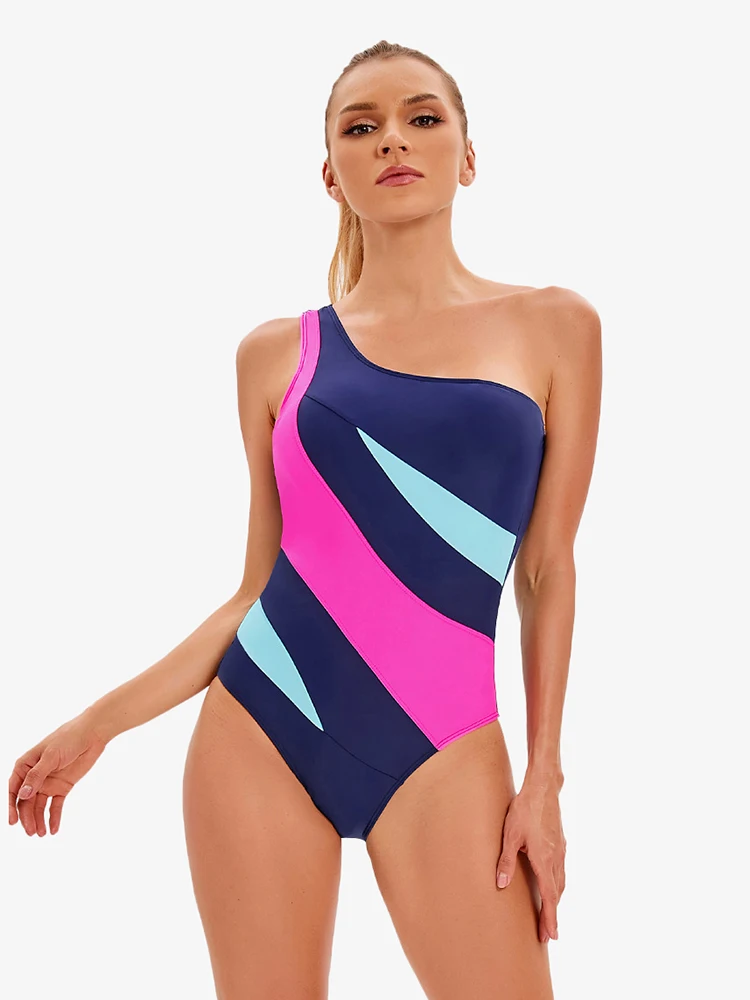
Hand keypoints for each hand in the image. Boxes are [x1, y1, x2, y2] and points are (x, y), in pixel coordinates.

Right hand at [8, 713, 108, 835]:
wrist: (92, 735)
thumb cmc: (68, 738)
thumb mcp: (50, 756)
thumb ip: (36, 776)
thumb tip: (22, 795)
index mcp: (25, 766)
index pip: (14, 789)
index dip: (12, 806)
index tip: (13, 822)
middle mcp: (34, 777)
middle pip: (26, 801)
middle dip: (27, 817)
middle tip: (31, 832)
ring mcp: (48, 783)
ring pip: (39, 806)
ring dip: (39, 820)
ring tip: (41, 833)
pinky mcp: (62, 787)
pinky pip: (55, 806)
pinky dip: (54, 817)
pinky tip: (53, 829)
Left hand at [495, 781, 566, 942]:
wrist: (543, 788)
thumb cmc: (525, 810)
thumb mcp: (510, 835)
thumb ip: (506, 861)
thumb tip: (500, 885)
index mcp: (545, 860)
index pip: (550, 897)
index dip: (550, 918)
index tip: (551, 935)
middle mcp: (557, 858)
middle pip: (557, 894)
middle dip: (553, 914)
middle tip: (548, 933)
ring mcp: (561, 850)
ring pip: (561, 882)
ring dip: (556, 900)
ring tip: (549, 913)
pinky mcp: (560, 842)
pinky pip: (561, 870)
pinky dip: (557, 884)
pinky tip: (552, 884)